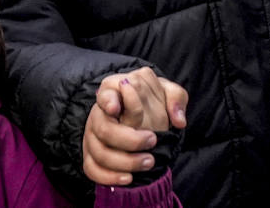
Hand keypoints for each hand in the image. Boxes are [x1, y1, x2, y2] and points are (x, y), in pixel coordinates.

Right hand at [82, 68, 187, 186]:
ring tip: (149, 162)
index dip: (108, 101)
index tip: (116, 109)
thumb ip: (175, 97)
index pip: (105, 94)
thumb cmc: (154, 103)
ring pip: (99, 152)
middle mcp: (98, 113)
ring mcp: (92, 135)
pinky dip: (109, 177)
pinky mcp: (90, 155)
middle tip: (153, 140)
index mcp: (113, 91)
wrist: (145, 122)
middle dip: (129, 139)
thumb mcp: (167, 93)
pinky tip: (129, 178)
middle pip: (104, 128)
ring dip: (125, 161)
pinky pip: (91, 169)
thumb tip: (179, 120)